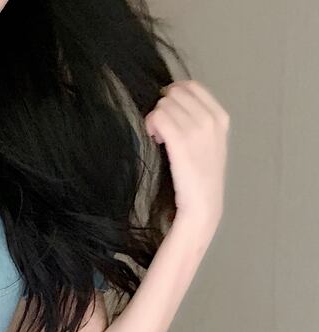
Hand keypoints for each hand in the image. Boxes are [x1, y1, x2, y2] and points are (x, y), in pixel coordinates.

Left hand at [145, 79, 229, 233]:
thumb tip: (173, 100)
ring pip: (164, 105)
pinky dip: (151, 124)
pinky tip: (155, 138)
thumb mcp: (210, 141)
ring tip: (160, 137)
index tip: (170, 114)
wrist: (203, 203)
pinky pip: (158, 117)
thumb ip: (199, 119)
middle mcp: (211, 119)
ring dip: (156, 118)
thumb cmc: (201, 176)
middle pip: (175, 93)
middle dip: (164, 108)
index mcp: (221, 116)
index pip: (191, 86)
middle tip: (163, 129)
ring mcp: (197, 129)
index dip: (174, 95)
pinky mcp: (180, 141)